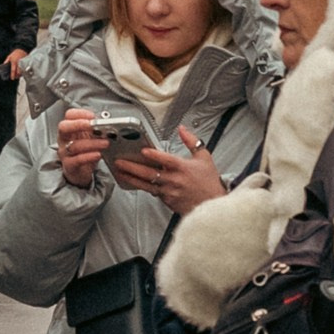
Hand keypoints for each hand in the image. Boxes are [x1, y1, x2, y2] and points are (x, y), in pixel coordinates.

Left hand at [4, 50, 27, 81]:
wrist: (22, 49)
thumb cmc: (15, 53)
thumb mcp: (9, 57)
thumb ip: (6, 62)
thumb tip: (4, 67)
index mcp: (14, 62)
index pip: (13, 70)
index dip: (12, 75)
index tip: (12, 78)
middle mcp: (18, 63)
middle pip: (18, 72)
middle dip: (17, 76)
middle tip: (15, 77)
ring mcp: (23, 64)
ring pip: (22, 72)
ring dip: (20, 75)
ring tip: (17, 75)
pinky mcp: (26, 64)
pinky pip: (24, 69)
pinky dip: (22, 72)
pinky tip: (21, 73)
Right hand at [56, 108, 105, 190]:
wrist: (80, 172)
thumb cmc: (84, 152)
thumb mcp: (89, 138)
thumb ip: (95, 129)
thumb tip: (105, 122)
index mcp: (69, 129)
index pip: (69, 115)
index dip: (80, 114)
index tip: (92, 116)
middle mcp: (64, 139)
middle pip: (64, 127)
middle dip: (78, 124)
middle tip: (91, 125)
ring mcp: (65, 152)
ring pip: (75, 145)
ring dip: (92, 143)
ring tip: (105, 143)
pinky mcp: (69, 165)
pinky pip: (77, 160)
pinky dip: (89, 156)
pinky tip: (98, 154)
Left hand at [109, 124, 228, 212]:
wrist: (213, 204)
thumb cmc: (209, 181)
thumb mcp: (204, 157)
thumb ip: (192, 141)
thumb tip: (182, 129)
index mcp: (183, 167)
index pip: (166, 159)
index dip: (154, 155)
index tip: (143, 150)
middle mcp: (174, 180)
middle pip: (150, 173)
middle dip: (132, 167)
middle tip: (119, 162)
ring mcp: (170, 192)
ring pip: (147, 185)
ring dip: (132, 178)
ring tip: (120, 172)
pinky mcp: (167, 201)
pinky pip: (152, 192)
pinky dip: (143, 186)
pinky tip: (133, 181)